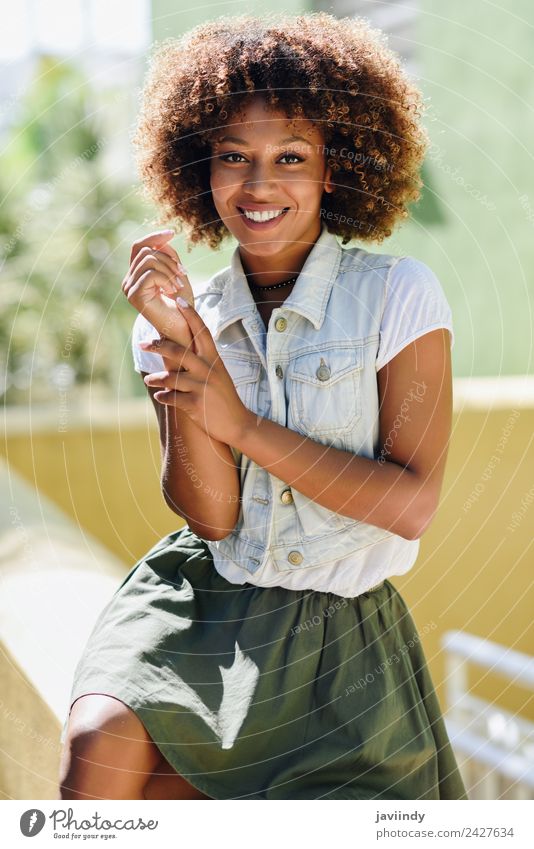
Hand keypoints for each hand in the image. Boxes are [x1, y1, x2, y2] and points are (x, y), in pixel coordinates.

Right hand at [121, 229, 194, 347]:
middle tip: (182, 275)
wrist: (184, 327)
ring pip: (149, 260)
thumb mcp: (178, 273)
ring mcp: (128, 288)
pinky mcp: (133, 296)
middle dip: (169, 260)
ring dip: (170, 270)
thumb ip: (169, 256)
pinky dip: (166, 279)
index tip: (172, 233)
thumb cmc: (182, 304)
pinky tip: (172, 291)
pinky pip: (151, 274)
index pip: (139, 246)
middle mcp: (128, 280)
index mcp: (136, 274)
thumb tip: (163, 240)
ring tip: (178, 284)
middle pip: (146, 251)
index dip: (154, 237)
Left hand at [140, 301, 254, 445]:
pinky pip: (172, 397)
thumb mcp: (219, 374)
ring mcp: (202, 387)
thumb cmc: (225, 398)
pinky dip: (163, 397)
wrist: (239, 424)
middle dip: (158, 345)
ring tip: (148, 380)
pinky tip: (160, 396)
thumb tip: (182, 349)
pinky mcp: (195, 404)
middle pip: (179, 351)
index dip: (190, 315)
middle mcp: (208, 370)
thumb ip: (203, 361)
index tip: (178, 300)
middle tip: (144, 344)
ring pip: (170, 377)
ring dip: (155, 378)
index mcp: (214, 360)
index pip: (202, 332)